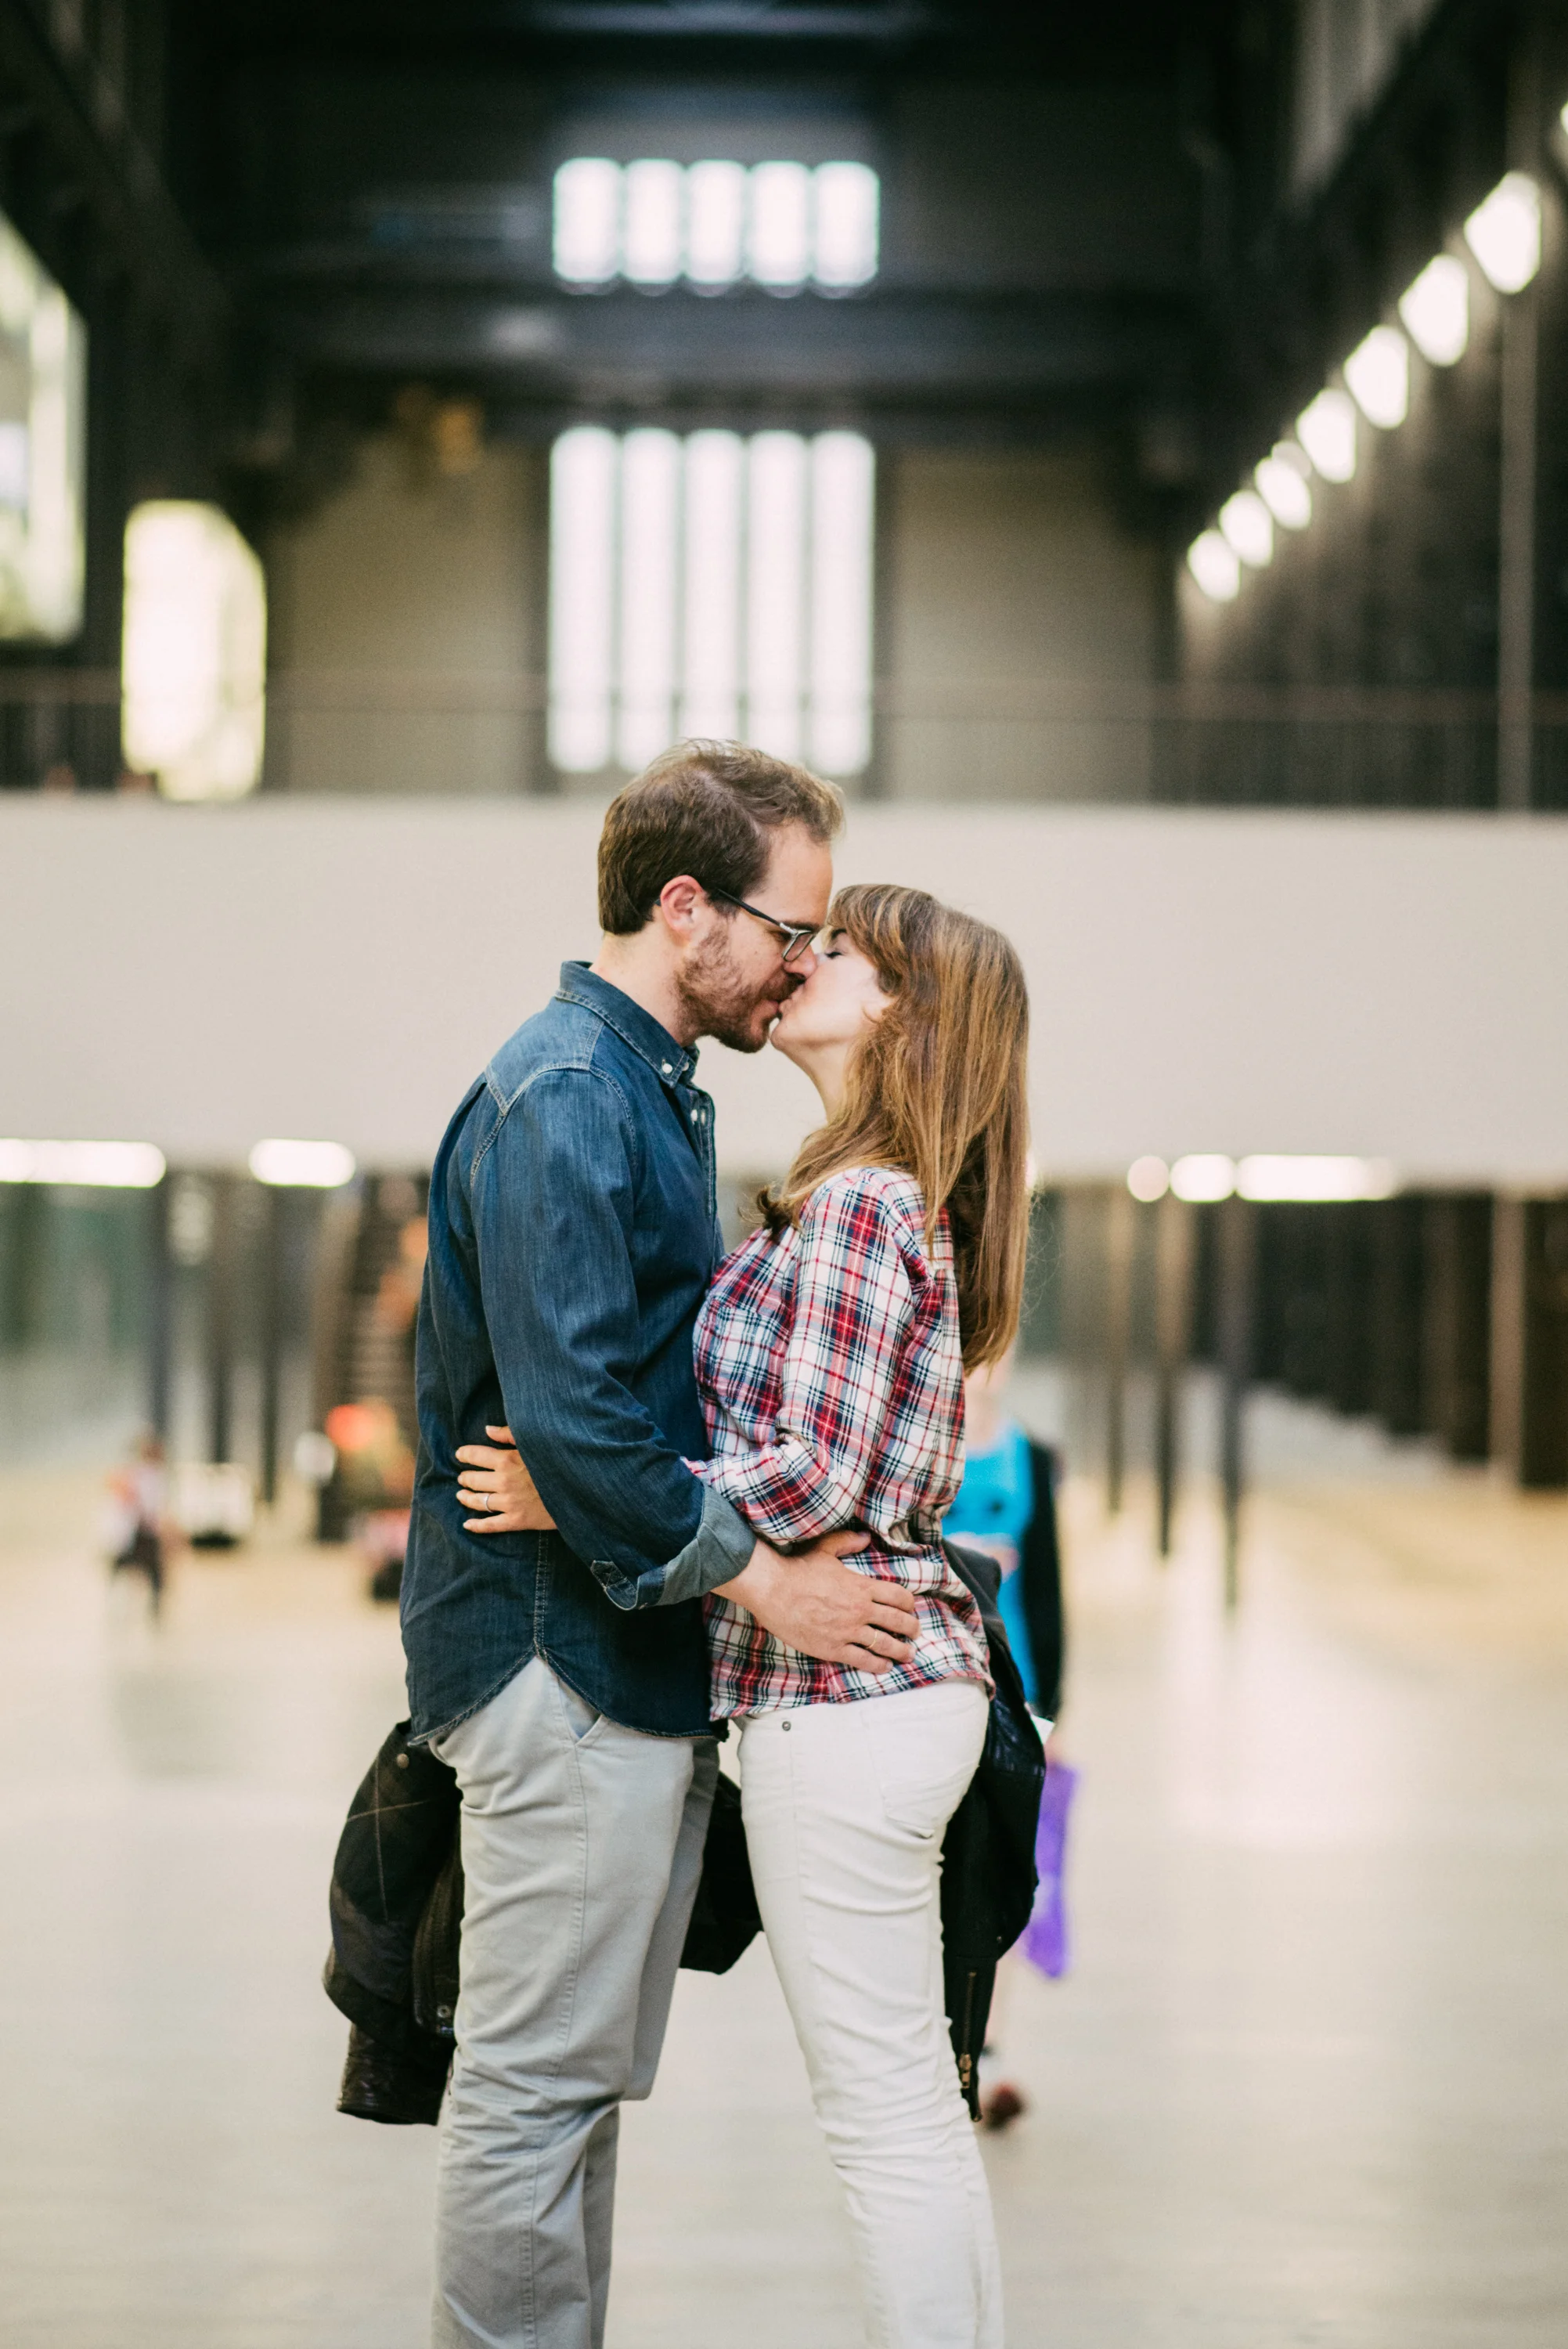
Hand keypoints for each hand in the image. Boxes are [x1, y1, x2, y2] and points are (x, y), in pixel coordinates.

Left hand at [455, 1426, 557, 1533]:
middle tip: (462, 1477)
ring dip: (466, 1498)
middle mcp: (504, 1482)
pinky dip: (477, 1526)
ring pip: (478, 1502)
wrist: (578, 1490)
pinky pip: (491, 1525)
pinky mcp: (517, 1521)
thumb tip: (487, 1429)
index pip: (475, 1456)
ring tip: (461, 1495)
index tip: (460, 1455)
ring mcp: (509, 1503)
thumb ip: (509, 1434)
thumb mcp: (535, 1443)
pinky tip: (467, 1525)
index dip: (464, 1455)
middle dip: (465, 1478)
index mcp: (507, 1460)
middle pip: (473, 1480)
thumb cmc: (557, 1462)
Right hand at [714, 1533, 919, 1673]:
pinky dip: (878, 1665)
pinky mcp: (833, 1648)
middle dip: (911, 1629)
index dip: (909, 1604)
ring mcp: (847, 1631)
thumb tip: (865, 1537)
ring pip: (885, 1644)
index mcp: (861, 1586)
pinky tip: (885, 1666)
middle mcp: (860, 1609)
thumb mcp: (824, 1549)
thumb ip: (847, 1543)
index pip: (898, 1597)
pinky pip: (863, 1660)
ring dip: (901, 1650)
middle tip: (915, 1634)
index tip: (911, 1609)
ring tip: (908, 1654)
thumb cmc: (796, 1568)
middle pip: (897, 1621)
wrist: (772, 1589)